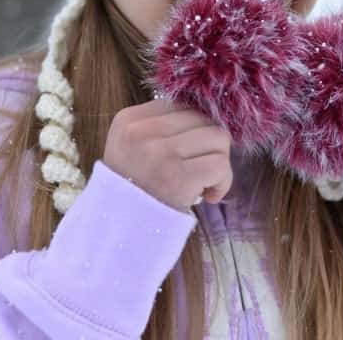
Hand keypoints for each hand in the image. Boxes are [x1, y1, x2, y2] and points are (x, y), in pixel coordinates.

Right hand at [103, 97, 233, 212]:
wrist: (118, 236)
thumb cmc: (133, 191)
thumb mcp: (131, 147)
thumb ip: (159, 126)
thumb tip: (204, 114)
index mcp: (129, 119)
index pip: (182, 105)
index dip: (194, 129)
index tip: (188, 154)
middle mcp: (142, 131)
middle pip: (203, 118)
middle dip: (210, 145)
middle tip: (200, 170)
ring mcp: (160, 152)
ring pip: (218, 137)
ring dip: (220, 162)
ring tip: (205, 182)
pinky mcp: (178, 177)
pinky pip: (220, 164)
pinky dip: (223, 182)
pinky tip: (210, 195)